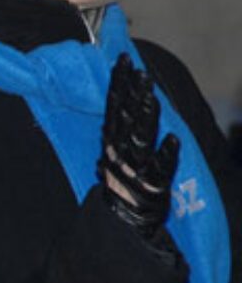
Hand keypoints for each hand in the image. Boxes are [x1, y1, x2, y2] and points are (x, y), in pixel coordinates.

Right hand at [98, 54, 178, 239]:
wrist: (123, 222)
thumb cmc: (123, 184)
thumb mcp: (114, 153)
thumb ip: (118, 128)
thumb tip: (120, 99)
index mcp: (110, 141)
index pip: (113, 106)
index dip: (118, 83)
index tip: (122, 60)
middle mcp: (119, 151)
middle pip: (125, 117)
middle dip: (132, 92)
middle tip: (138, 71)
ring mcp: (135, 168)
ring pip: (140, 137)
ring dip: (146, 116)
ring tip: (152, 96)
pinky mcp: (153, 185)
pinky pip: (160, 168)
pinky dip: (166, 154)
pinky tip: (173, 140)